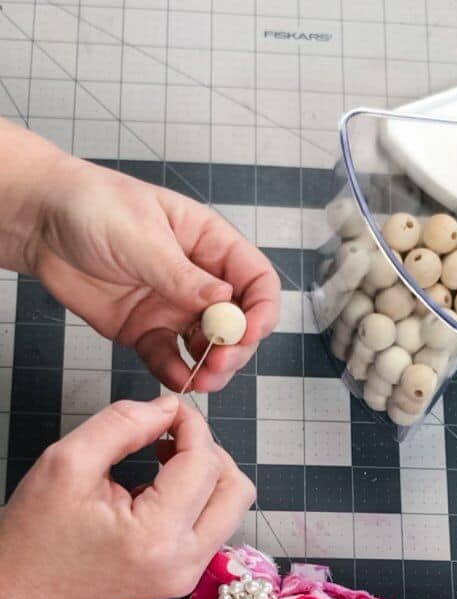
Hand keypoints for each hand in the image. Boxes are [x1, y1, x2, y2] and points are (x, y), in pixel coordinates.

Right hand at [0, 396, 254, 598]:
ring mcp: (187, 575)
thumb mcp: (67, 461)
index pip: (205, 463)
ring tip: (161, 460)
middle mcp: (183, 562)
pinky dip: (196, 497)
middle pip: (236, 489)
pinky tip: (156, 488)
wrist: (20, 592)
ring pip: (230, 507)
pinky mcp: (183, 577)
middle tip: (168, 437)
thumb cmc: (35, 532)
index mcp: (156, 536)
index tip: (165, 410)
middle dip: (208, 450)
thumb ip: (123, 423)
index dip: (191, 425)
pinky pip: (212, 525)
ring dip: (205, 474)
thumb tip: (168, 408)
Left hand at [32, 153, 280, 391]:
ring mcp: (173, 307)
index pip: (255, 279)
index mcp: (208, 243)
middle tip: (220, 363)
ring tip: (202, 381)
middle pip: (237, 322)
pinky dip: (176, 373)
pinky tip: (176, 380)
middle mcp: (197, 279)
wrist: (41, 222)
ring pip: (208, 347)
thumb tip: (226, 300)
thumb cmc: (93, 206)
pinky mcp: (146, 331)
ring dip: (211, 367)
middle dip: (235, 347)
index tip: (250, 332)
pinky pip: (169, 358)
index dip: (262, 309)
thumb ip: (182, 275)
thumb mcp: (142, 236)